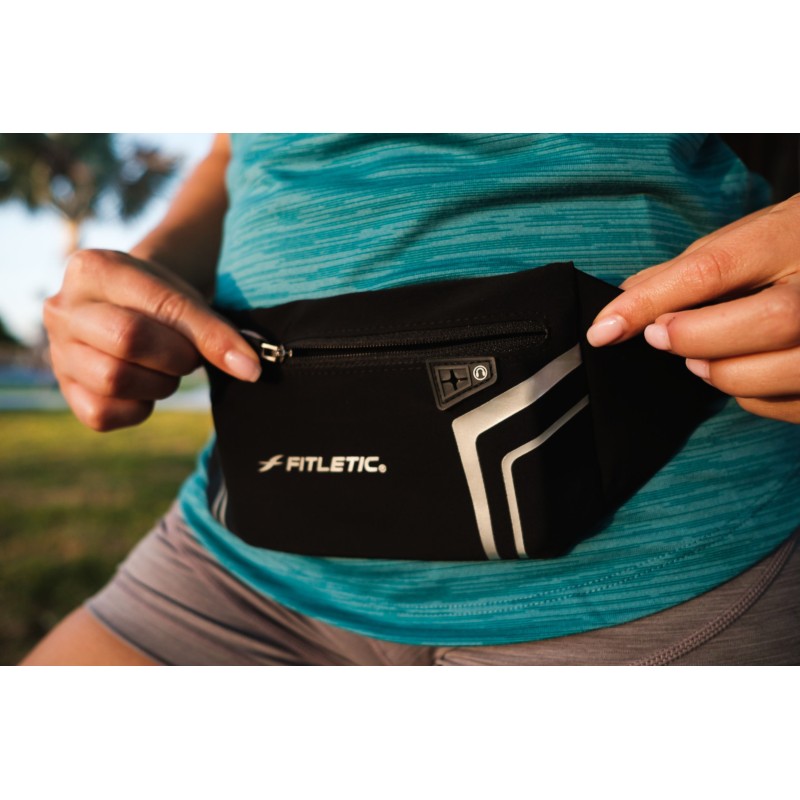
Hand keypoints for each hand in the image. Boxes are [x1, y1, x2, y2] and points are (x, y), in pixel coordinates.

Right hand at [44, 249, 261, 430]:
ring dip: (159, 383)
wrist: (129, 308)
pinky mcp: (65, 390)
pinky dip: (138, 407)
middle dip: (176, 356)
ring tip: (166, 368)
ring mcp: (58, 351)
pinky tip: (146, 387)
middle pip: (128, 340)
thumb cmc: (160, 301)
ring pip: (114, 379)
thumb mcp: (188, 301)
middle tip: (189, 356)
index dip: (209, 338)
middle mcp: (63, 308)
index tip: (248, 364)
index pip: (160, 307)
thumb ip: (217, 332)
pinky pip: (102, 414)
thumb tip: (249, 370)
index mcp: (94, 269)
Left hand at [586, 194, 799, 423]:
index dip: (651, 303)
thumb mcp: (744, 238)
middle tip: (661, 337)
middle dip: (698, 339)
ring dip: (723, 373)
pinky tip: (746, 369)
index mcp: (789, 236)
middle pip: (771, 321)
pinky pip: (789, 403)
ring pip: (781, 370)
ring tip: (701, 358)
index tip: (605, 329)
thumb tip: (623, 298)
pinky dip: (752, 395)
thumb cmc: (790, 247)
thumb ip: (684, 270)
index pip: (713, 270)